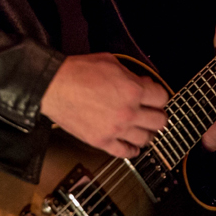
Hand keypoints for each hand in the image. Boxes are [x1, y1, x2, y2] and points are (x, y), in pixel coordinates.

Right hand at [40, 53, 169, 157]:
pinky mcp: (102, 141)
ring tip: (141, 127)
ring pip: (146, 139)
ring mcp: (116, 129)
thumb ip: (131, 75)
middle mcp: (128, 112)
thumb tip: (144, 84)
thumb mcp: (110, 62)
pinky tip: (131, 144)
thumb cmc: (77, 72)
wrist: (53, 87)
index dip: (159, 94)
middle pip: (160, 121)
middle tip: (151, 112)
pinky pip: (126, 153)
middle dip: (157, 114)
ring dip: (146, 132)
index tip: (154, 96)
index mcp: (133, 90)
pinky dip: (132, 150)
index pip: (162, 97)